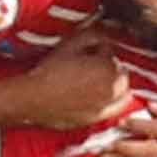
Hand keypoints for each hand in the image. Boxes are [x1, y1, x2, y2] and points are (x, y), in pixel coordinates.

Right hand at [18, 30, 132, 131]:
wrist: (34, 98)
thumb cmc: (50, 72)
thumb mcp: (71, 44)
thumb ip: (92, 36)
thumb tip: (103, 36)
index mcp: (109, 70)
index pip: (113, 55)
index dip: (101, 50)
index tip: (92, 51)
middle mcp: (112, 91)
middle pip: (122, 75)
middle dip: (111, 68)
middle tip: (95, 64)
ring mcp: (105, 107)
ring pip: (123, 94)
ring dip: (115, 86)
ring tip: (99, 81)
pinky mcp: (96, 120)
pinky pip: (113, 111)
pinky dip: (112, 103)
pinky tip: (100, 98)